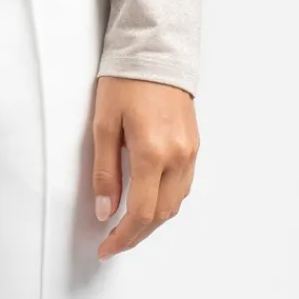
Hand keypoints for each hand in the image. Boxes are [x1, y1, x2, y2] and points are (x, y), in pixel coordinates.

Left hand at [91, 75, 197, 259]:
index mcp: (152, 152)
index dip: (122, 237)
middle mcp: (177, 157)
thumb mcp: (104, 122)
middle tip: (114, 241)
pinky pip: (183, 186)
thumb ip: (105, 170)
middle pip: (160, 215)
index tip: (107, 247)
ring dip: (152, 221)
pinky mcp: (194, 145)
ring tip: (128, 225)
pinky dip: (166, 201)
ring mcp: (190, 152)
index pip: (140, 213)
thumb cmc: (126, 80)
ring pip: (175, 204)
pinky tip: (149, 199)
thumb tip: (104, 209)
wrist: (156, 50)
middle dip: (137, 235)